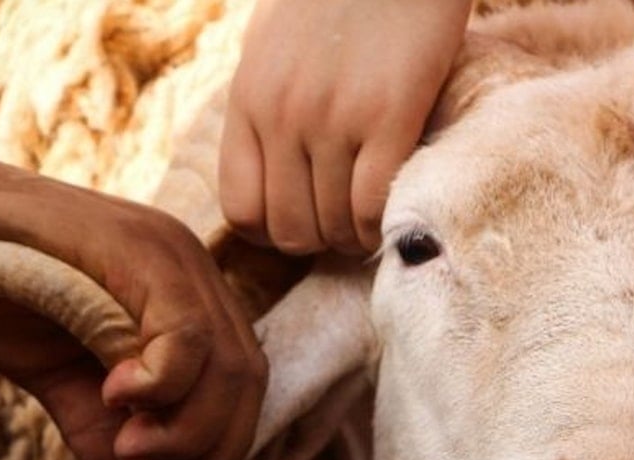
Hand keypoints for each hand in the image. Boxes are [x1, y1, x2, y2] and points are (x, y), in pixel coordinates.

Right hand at [0, 161, 266, 459]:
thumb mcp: (59, 377)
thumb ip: (99, 428)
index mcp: (186, 297)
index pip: (242, 379)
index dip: (225, 441)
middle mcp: (193, 271)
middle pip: (245, 376)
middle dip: (209, 444)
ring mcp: (173, 255)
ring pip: (225, 362)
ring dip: (187, 427)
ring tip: (131, 445)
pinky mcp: (143, 250)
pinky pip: (187, 333)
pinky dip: (163, 383)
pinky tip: (116, 395)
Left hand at [219, 0, 470, 254]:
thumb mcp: (275, 45)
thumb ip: (269, 102)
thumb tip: (279, 163)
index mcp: (249, 99)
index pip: (241, 209)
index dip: (274, 234)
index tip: (306, 222)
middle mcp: (282, 115)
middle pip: (289, 230)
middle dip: (319, 241)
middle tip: (346, 226)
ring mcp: (333, 118)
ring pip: (333, 225)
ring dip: (355, 237)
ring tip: (372, 220)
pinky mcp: (390, 115)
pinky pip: (372, 206)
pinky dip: (380, 225)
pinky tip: (391, 211)